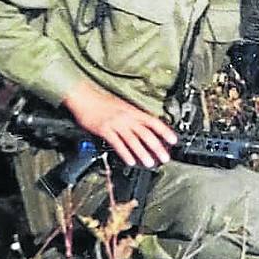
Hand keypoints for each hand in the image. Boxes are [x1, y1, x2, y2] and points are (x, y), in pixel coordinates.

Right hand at [62, 81, 177, 167]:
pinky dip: (125, 153)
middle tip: (165, 158)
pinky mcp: (105, 129)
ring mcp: (116, 123)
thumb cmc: (101, 101)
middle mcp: (127, 117)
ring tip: (150, 163)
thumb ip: (132, 117)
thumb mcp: (121, 106)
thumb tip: (143, 127)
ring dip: (143, 153)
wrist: (84, 96)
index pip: (153, 121)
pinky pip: (117, 143)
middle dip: (157, 146)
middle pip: (146, 133)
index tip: (174, 140)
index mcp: (132, 111)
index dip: (165, 131)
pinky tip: (131, 161)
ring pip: (133, 140)